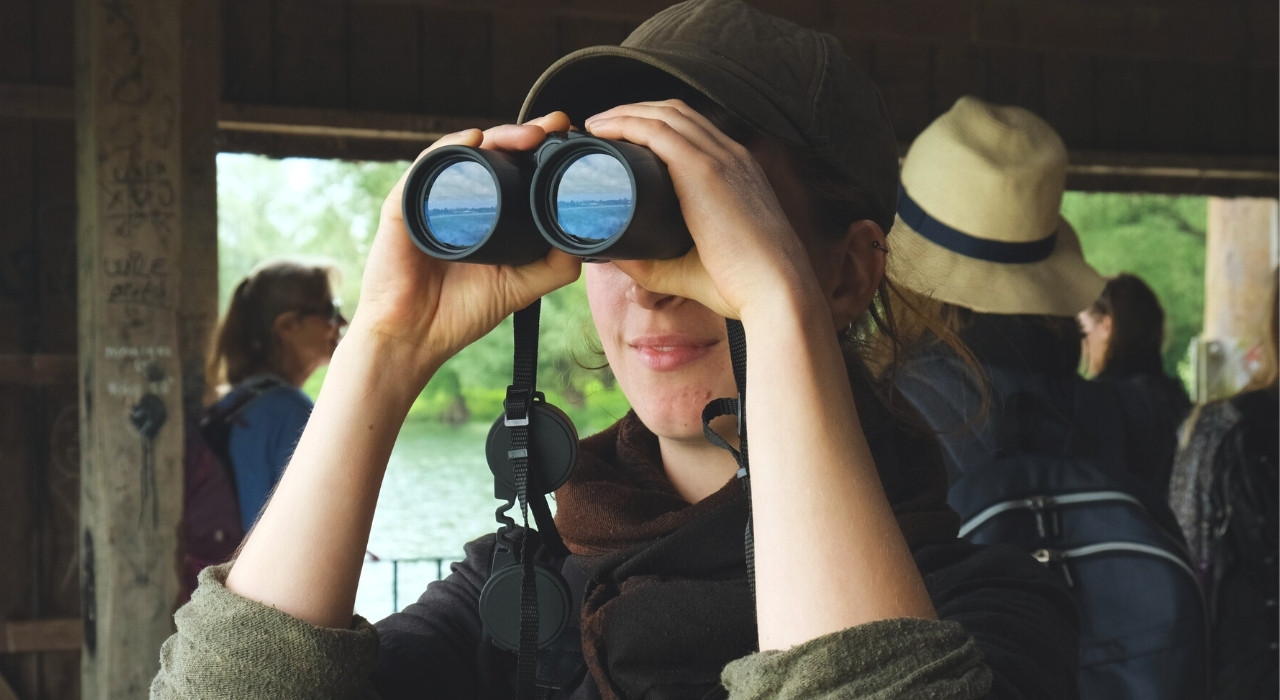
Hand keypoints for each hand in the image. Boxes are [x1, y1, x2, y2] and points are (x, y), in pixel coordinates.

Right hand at [350, 112, 581, 385]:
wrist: (414, 337)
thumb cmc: (459, 312)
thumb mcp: (520, 287)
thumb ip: (554, 266)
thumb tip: (587, 239)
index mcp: (484, 210)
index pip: (513, 167)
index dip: (539, 148)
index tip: (569, 136)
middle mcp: (458, 198)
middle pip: (493, 151)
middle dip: (526, 134)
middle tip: (555, 127)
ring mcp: (430, 198)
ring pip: (465, 151)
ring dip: (499, 135)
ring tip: (529, 135)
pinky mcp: (403, 204)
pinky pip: (427, 166)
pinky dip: (450, 148)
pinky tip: (474, 140)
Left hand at [583, 100, 822, 321]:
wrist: (776, 291)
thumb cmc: (742, 287)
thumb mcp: (690, 269)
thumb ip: (654, 263)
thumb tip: (615, 256)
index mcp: (737, 174)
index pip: (692, 131)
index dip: (653, 126)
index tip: (620, 140)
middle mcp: (732, 157)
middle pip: (676, 114)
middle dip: (635, 112)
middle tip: (600, 128)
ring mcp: (720, 159)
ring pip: (665, 115)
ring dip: (624, 112)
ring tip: (595, 125)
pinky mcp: (705, 170)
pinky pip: (657, 131)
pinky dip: (626, 123)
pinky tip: (602, 129)